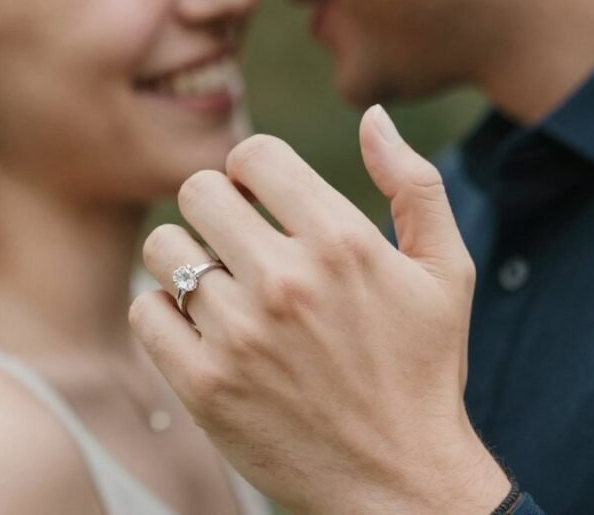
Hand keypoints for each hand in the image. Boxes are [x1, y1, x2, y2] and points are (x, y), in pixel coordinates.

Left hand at [130, 106, 509, 513]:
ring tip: (218, 284)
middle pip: (199, 190)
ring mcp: (241, 335)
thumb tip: (372, 117)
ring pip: (165, 247)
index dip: (252, 167)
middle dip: (216, 204)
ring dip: (186, 257)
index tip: (261, 195)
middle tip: (235, 238)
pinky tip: (200, 328)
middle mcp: (287, 281)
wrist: (401, 484)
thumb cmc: (424, 370)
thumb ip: (413, 184)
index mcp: (342, 241)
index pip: (254, 154)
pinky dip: (165, 312)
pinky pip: (147, 311)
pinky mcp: (205, 386)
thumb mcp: (446, 271)